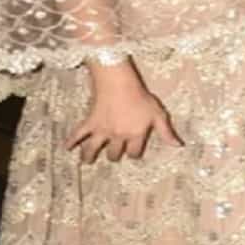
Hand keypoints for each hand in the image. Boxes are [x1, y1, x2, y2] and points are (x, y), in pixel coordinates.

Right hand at [63, 60, 183, 163]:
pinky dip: (71, 141)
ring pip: (94, 149)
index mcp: (135, 136)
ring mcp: (102, 131)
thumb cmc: (140, 96)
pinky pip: (78, 133)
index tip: (133, 152)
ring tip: (86, 161)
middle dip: (114, 155)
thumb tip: (178, 146)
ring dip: (89, 156)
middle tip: (113, 154)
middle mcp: (118, 137)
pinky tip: (66, 148)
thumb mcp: (158, 114)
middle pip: (114, 154)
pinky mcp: (90, 122)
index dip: (134, 153)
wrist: (119, 83)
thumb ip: (166, 131)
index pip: (135, 153)